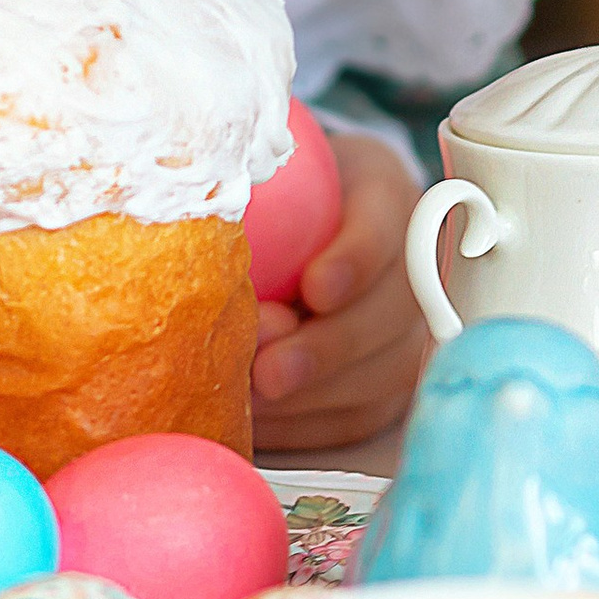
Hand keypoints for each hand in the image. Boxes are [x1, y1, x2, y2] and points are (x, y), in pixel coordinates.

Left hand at [251, 130, 429, 458]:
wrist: (291, 227)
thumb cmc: (266, 198)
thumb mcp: (255, 173)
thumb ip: (236, 183)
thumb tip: (189, 210)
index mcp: (381, 191)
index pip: (385, 224)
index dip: (357, 260)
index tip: (315, 288)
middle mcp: (410, 261)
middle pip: (392, 312)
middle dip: (328, 347)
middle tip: (267, 369)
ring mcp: (406, 329)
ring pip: (381, 374)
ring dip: (313, 395)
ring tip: (252, 398)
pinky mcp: (385, 385)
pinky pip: (355, 416)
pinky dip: (305, 424)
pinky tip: (259, 422)